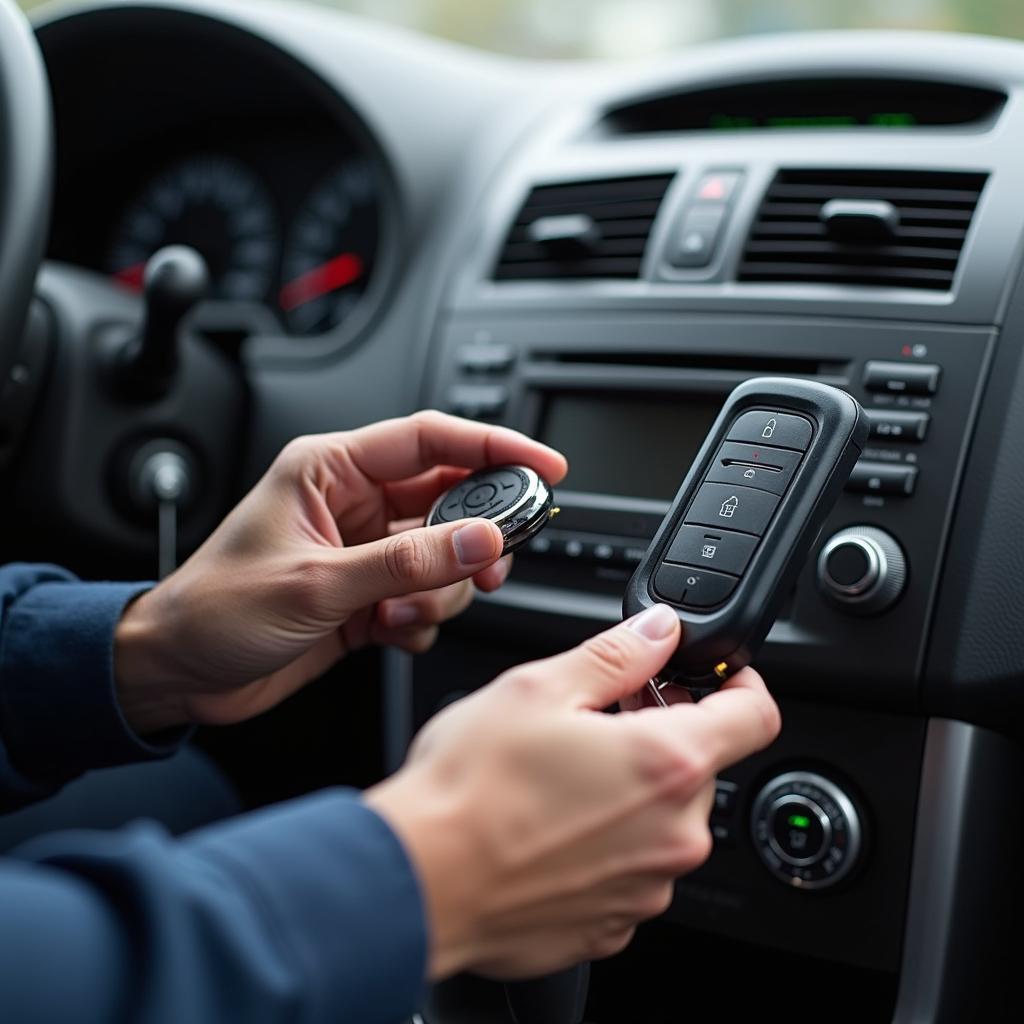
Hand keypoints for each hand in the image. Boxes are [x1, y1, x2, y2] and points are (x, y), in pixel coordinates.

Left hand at [114, 411, 566, 732]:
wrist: (179, 673)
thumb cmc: (216, 610)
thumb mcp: (316, 583)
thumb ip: (406, 562)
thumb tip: (479, 540)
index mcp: (332, 471)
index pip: (430, 440)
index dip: (494, 447)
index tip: (543, 466)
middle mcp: (355, 505)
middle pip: (451, 501)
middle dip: (474, 538)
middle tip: (489, 564)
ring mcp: (367, 552)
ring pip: (447, 557)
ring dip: (440, 591)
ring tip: (396, 613)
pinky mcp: (371, 594)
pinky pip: (429, 597)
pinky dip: (421, 619)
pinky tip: (383, 631)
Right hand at [364, 605, 780, 979]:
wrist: (419, 882)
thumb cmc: (470, 788)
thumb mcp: (540, 689)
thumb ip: (618, 655)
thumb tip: (660, 631)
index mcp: (668, 764)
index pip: (755, 715)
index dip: (740, 683)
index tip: (711, 676)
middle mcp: (673, 834)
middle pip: (699, 766)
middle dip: (660, 734)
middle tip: (596, 719)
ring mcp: (645, 888)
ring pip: (661, 819)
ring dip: (629, 790)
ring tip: (559, 776)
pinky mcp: (611, 923)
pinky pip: (629, 869)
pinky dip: (605, 843)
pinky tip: (549, 826)